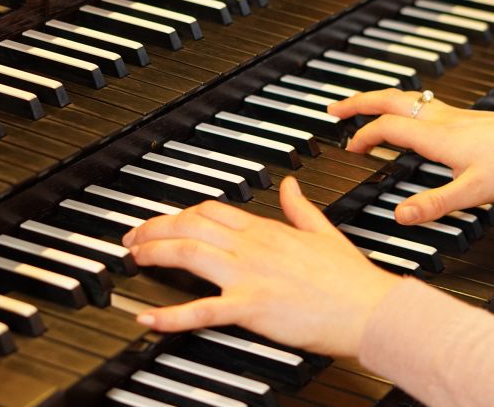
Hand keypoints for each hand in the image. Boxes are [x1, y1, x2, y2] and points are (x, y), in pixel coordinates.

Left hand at [123, 177, 401, 356]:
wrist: (371, 308)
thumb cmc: (349, 277)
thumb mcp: (323, 231)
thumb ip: (299, 207)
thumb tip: (289, 185)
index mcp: (266, 229)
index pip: (211, 210)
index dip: (179, 213)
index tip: (162, 221)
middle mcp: (252, 247)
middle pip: (191, 225)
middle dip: (155, 228)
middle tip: (132, 238)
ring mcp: (250, 274)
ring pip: (190, 253)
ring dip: (155, 253)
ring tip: (133, 258)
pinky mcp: (252, 306)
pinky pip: (203, 309)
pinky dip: (172, 315)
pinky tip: (148, 318)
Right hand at [329, 88, 493, 224]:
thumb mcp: (474, 192)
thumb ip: (433, 204)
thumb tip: (399, 215)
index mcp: (437, 136)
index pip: (387, 128)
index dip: (363, 137)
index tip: (350, 150)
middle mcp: (441, 119)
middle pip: (390, 99)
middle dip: (358, 102)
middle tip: (335, 109)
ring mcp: (452, 115)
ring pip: (405, 97)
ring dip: (376, 100)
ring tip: (359, 107)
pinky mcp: (462, 118)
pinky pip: (420, 103)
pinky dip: (398, 106)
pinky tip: (402, 117)